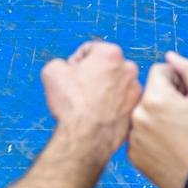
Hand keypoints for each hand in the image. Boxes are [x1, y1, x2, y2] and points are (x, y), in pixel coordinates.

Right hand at [42, 40, 141, 158]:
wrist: (86, 138)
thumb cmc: (72, 104)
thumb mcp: (52, 71)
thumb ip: (61, 62)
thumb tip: (65, 68)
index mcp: (111, 53)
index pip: (89, 50)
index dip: (75, 62)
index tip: (70, 75)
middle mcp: (128, 69)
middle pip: (105, 66)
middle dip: (92, 75)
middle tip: (78, 90)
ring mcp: (135, 91)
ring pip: (114, 85)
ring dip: (103, 90)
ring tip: (88, 105)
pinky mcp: (136, 110)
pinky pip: (120, 102)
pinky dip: (110, 106)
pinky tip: (97, 115)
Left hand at [127, 52, 187, 187]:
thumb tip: (169, 56)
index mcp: (154, 97)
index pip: (158, 71)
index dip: (176, 80)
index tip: (187, 96)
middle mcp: (137, 115)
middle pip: (149, 92)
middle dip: (164, 97)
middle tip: (183, 115)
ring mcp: (132, 137)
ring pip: (143, 114)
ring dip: (155, 116)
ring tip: (176, 132)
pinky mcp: (132, 155)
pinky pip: (138, 135)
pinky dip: (150, 137)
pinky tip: (168, 146)